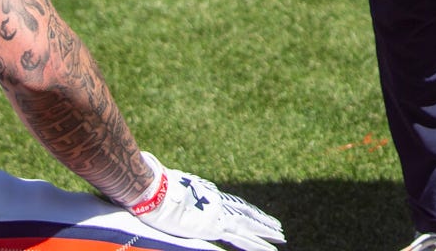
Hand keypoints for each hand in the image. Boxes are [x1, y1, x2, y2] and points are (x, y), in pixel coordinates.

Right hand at [125, 155, 282, 250]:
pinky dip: (255, 243)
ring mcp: (217, 215)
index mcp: (208, 198)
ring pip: (249, 225)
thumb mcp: (171, 195)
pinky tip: (269, 248)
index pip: (234, 207)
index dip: (247, 213)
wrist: (153, 191)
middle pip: (246, 215)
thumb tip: (166, 195)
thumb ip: (178, 199)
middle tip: (280, 231)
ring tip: (282, 237)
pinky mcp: (214, 226)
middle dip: (263, 223)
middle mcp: (216, 205)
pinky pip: (241, 238)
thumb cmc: (154, 192)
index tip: (257, 216)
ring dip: (266, 232)